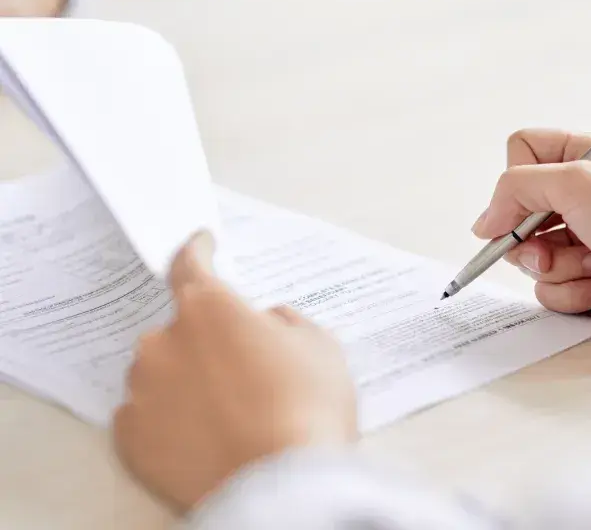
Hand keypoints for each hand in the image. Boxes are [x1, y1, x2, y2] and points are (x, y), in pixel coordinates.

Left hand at [113, 232, 356, 512]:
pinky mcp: (130, 437)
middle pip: (181, 328)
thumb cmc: (308, 410)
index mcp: (210, 308)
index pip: (190, 264)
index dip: (197, 250)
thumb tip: (266, 322)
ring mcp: (142, 390)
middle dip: (207, 343)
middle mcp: (165, 341)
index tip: (199, 242)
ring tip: (231, 415)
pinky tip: (205, 437)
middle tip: (246, 374)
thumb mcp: (320, 347)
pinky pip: (146, 416)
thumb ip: (285, 322)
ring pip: (162, 372)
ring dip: (187, 381)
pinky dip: (169, 420)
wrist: (285, 487)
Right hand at [472, 129, 590, 336]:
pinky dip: (573, 291)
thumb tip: (485, 223)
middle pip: (515, 212)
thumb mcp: (576, 184)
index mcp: (580, 156)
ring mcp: (579, 237)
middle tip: (557, 245)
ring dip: (559, 267)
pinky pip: (548, 288)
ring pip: (528, 257)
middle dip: (533, 238)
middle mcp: (577, 196)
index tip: (528, 204)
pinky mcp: (582, 275)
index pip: (519, 152)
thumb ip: (517, 188)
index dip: (515, 180)